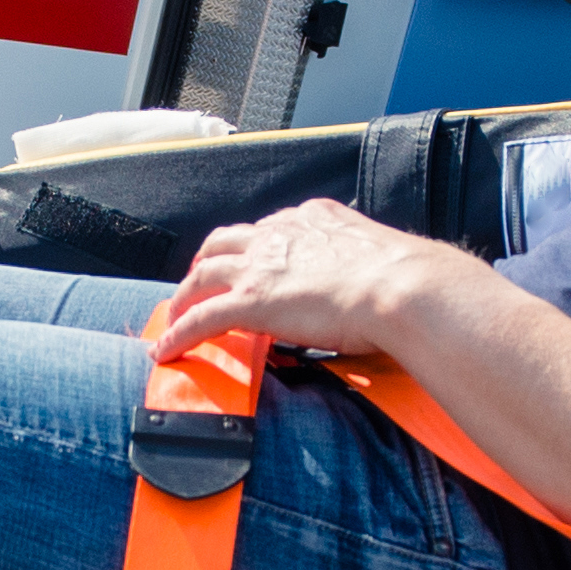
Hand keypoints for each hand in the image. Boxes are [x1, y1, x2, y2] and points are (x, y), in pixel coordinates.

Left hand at [145, 196, 478, 377]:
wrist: (401, 286)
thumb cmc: (405, 279)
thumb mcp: (379, 256)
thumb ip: (363, 262)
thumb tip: (379, 282)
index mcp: (312, 218)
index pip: (268, 230)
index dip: (251, 248)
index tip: (249, 263)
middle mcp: (279, 233)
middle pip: (224, 243)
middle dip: (206, 262)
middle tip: (199, 284)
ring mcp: (261, 266)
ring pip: (202, 275)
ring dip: (183, 298)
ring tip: (173, 317)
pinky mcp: (250, 301)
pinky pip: (200, 318)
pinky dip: (178, 334)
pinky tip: (166, 351)